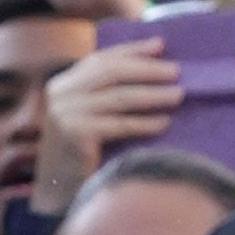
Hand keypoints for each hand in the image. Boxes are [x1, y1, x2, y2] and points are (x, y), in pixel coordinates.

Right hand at [27, 28, 183, 209]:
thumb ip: (108, 86)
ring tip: (178, 95)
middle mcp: (61, 95)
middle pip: (111, 73)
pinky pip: (120, 125)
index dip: (132, 51)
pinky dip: (144, 123)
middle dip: (147, 70)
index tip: (161, 46)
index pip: (101, 59)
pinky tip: (163, 123)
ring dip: (153, 96)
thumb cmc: (79, 147)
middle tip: (176, 73)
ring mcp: (66, 115)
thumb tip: (155, 50)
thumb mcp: (88, 110)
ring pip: (119, 98)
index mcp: (63, 83)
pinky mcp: (76, 136)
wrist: (57, 188)